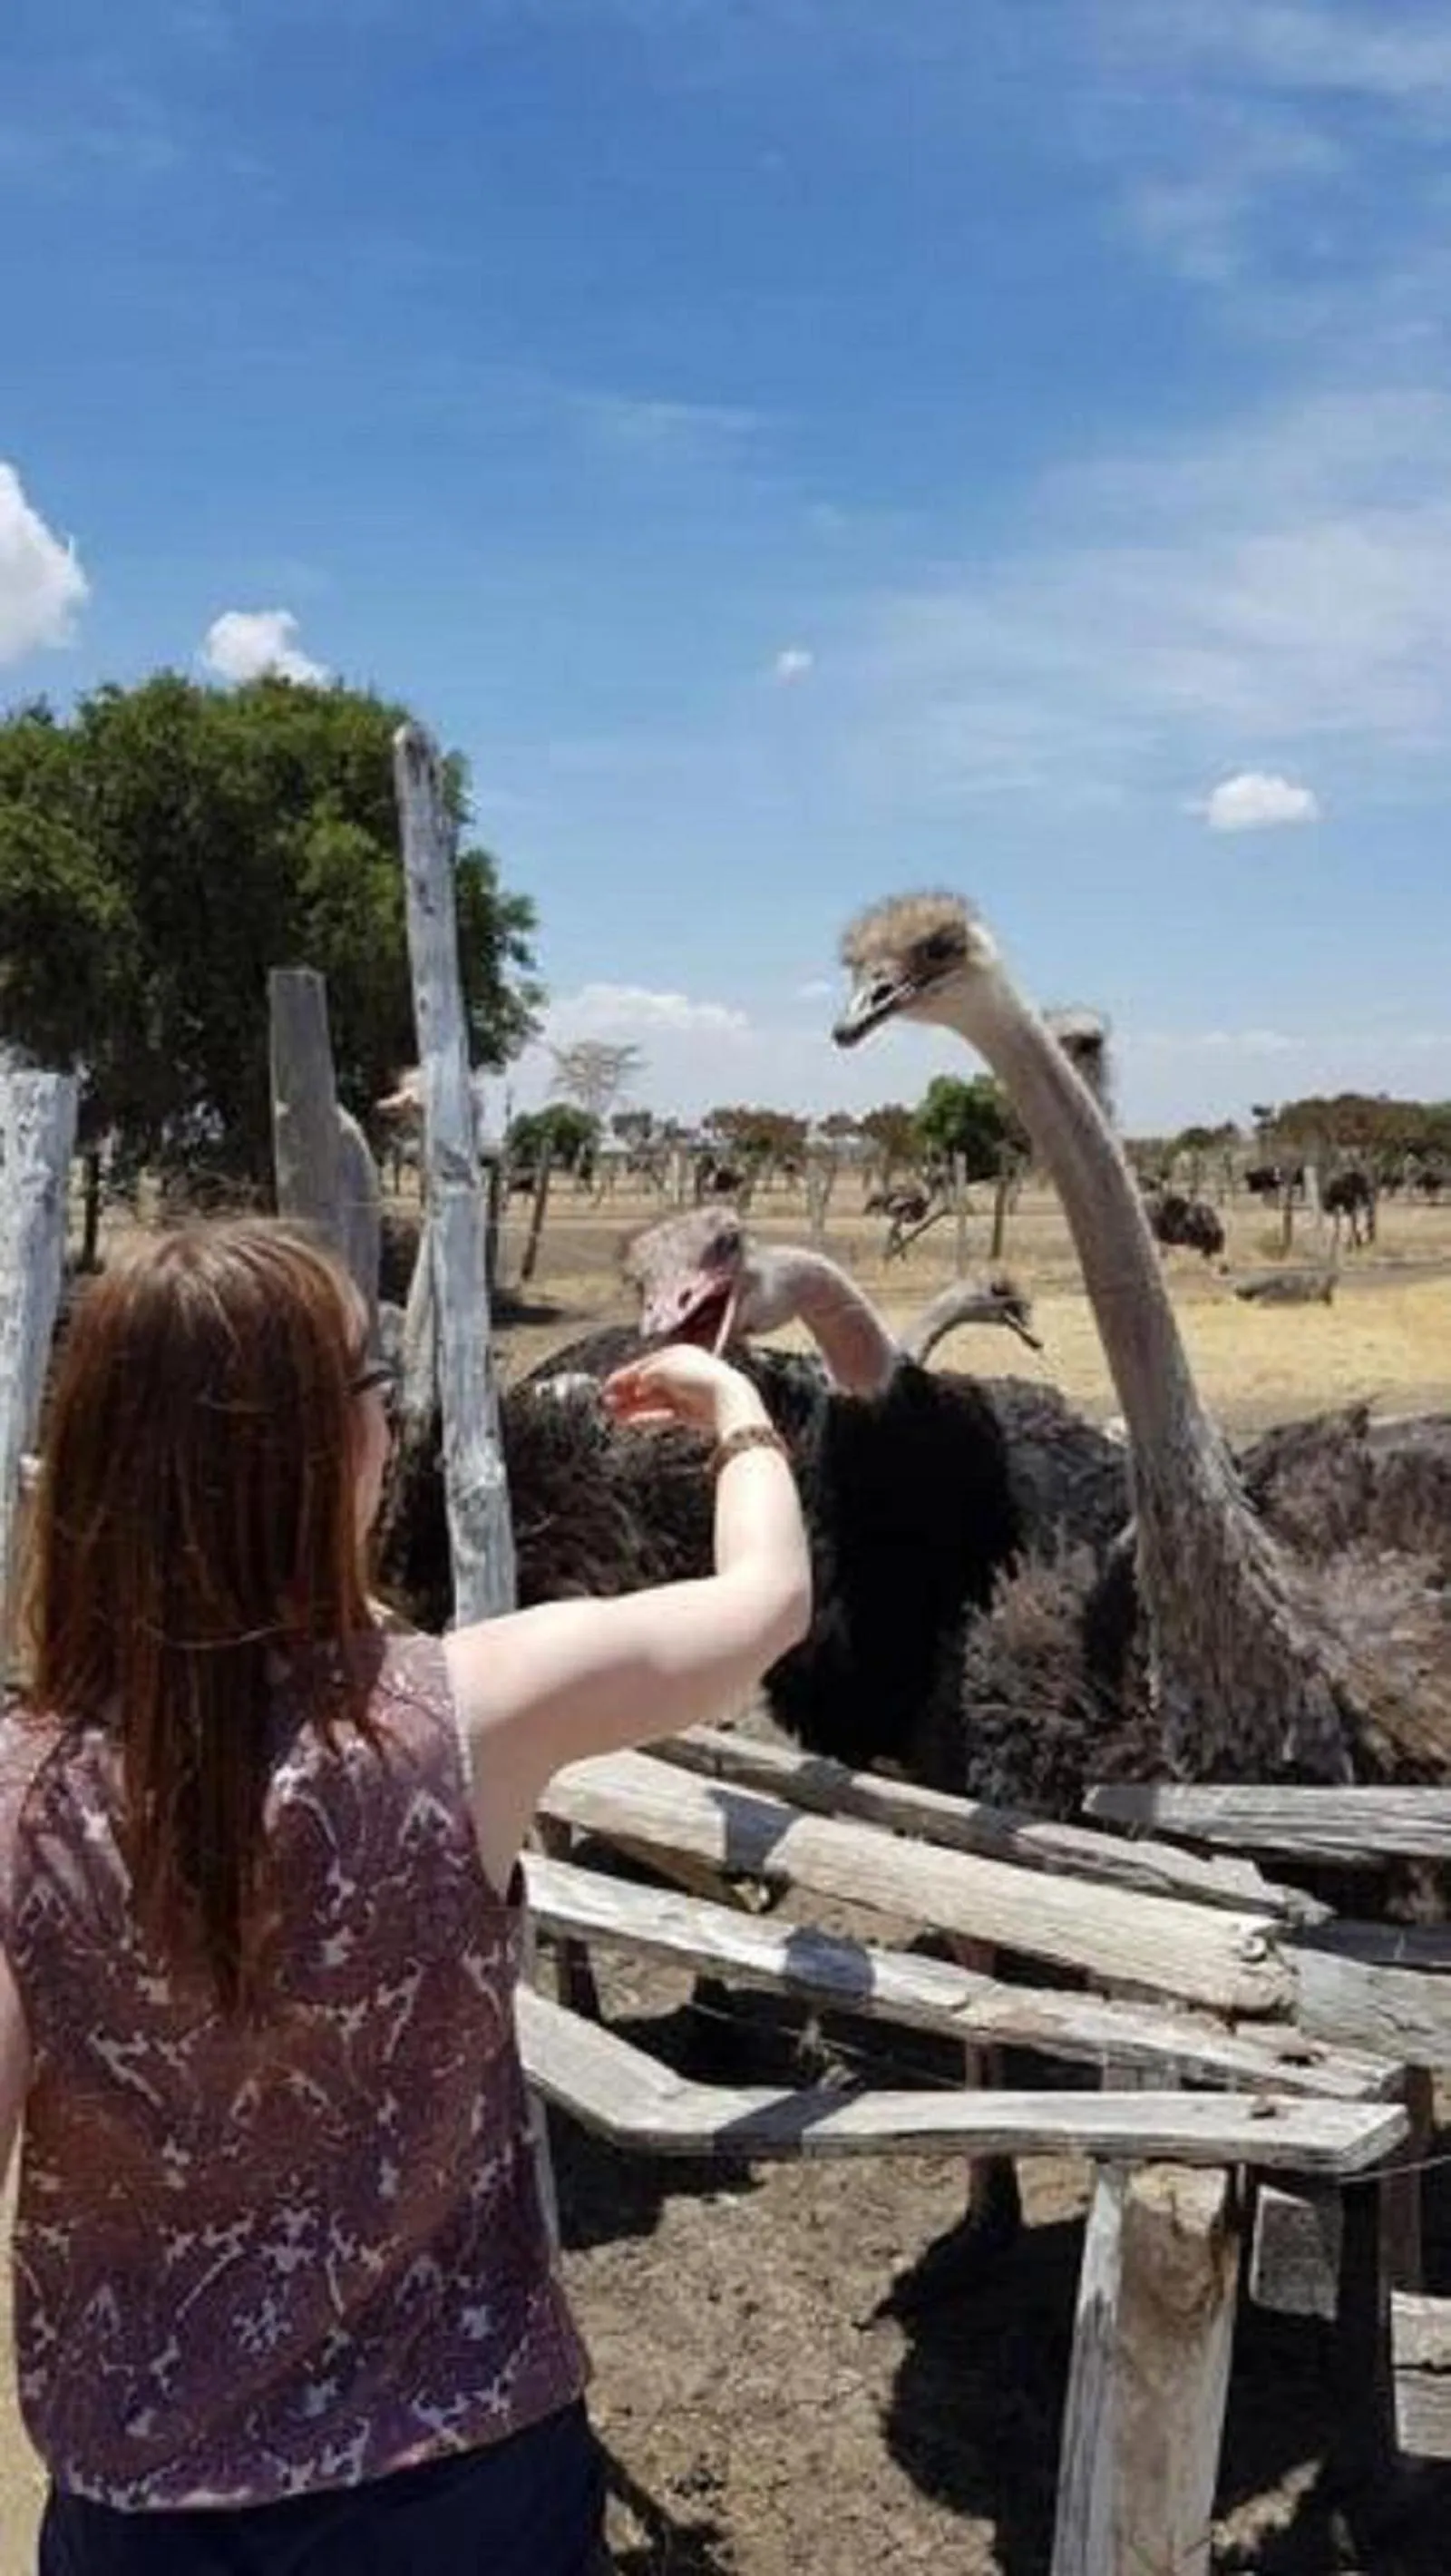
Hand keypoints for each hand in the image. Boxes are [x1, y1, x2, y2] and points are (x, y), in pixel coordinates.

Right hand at [600, 1345, 767, 1439]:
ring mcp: (686, 1393)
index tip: (607, 1387)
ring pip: (653, 1401)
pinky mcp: (690, 1413)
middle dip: (626, 1394)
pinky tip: (630, 1422)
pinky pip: (663, 1414)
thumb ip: (645, 1375)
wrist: (725, 1398)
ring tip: (613, 1416)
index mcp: (678, 1353)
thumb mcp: (662, 1370)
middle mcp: (682, 1372)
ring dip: (632, 1408)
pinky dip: (647, 1418)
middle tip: (606, 1404)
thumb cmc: (696, 1377)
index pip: (645, 1365)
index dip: (624, 1376)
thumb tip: (636, 1384)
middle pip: (648, 1384)